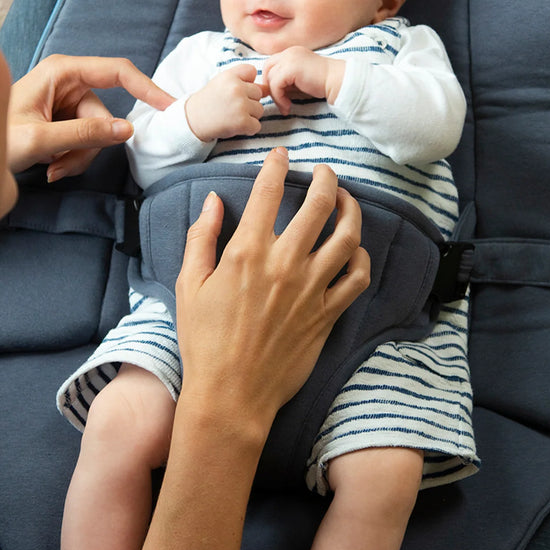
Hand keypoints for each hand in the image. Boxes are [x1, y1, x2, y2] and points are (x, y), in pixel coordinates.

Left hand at [7, 54, 172, 180]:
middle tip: (63, 166)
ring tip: (52, 168)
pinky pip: (86, 140)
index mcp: (61, 71)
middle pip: (105, 114)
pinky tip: (50, 166)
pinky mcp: (64, 118)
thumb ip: (84, 134)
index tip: (168, 106)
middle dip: (90, 145)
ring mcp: (65, 100)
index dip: (146, 87)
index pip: (116, 72)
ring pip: (98, 132)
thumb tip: (128, 130)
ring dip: (79, 157)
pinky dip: (72, 158)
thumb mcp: (39, 140)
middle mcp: (66, 81)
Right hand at [174, 148, 369, 437]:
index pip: (269, 192)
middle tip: (325, 171)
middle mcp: (284, 264)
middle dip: (326, 178)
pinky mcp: (328, 314)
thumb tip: (215, 201)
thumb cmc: (203, 342)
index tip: (282, 154)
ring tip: (347, 200)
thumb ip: (201, 238)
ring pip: (347, 236)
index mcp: (247, 252)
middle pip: (319, 205)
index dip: (277, 165)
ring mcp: (311, 289)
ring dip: (351, 210)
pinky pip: (357, 277)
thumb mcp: (188, 285)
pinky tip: (354, 249)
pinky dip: (361, 257)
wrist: (231, 395)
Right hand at [184, 63, 264, 141]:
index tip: (233, 90)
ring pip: (260, 110)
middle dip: (249, 101)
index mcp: (230, 76)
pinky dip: (248, 129)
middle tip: (231, 106)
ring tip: (232, 116)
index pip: (252, 71)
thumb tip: (268, 89)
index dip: (246, 82)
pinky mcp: (242, 122)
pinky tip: (234, 125)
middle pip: (259, 93)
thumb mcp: (222, 84)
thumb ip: (244, 82)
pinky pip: (257, 125)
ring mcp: (240, 105)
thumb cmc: (209, 101)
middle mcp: (236, 88)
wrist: (192, 121)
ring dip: (249, 116)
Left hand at [261, 47, 345, 113]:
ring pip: (270, 78)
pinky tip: (288, 107)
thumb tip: (269, 90)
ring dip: (275, 96)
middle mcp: (289, 52)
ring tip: (286, 107)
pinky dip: (279, 98)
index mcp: (292, 52)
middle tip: (279, 101)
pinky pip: (275, 85)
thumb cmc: (322, 84)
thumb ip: (286, 81)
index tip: (280, 96)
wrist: (339, 82)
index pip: (271, 64)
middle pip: (267, 68)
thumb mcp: (299, 80)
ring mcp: (290, 58)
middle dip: (270, 87)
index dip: (271, 80)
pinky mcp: (291, 69)